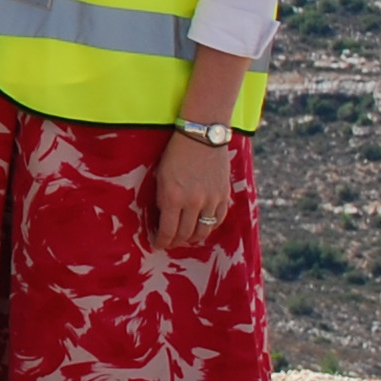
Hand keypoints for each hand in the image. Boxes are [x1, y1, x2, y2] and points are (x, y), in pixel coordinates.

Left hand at [148, 131, 235, 253]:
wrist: (202, 136)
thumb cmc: (176, 153)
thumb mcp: (161, 176)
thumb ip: (163, 199)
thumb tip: (164, 219)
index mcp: (173, 197)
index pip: (168, 231)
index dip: (161, 241)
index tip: (156, 244)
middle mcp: (194, 202)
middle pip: (185, 234)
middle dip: (175, 242)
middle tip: (169, 242)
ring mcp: (211, 200)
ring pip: (203, 230)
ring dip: (193, 238)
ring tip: (184, 238)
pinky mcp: (224, 195)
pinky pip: (218, 219)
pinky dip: (209, 226)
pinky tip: (201, 226)